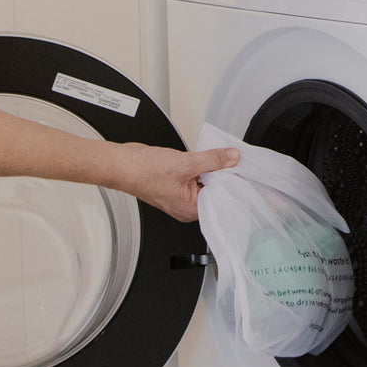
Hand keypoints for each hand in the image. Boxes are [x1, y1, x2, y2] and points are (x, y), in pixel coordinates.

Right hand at [116, 143, 238, 222]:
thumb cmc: (144, 172)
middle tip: (233, 161)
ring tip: (217, 157)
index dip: (234, 186)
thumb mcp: (186, 163)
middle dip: (224, 176)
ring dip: (212, 169)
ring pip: (206, 182)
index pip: (222, 201)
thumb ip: (213, 159)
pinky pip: (196, 176)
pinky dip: (201, 167)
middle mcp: (186, 206)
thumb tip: (232, 158)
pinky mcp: (176, 184)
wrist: (122, 164)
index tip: (244, 173)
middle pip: (216, 191)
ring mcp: (181, 195)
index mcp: (191, 209)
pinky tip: (204, 157)